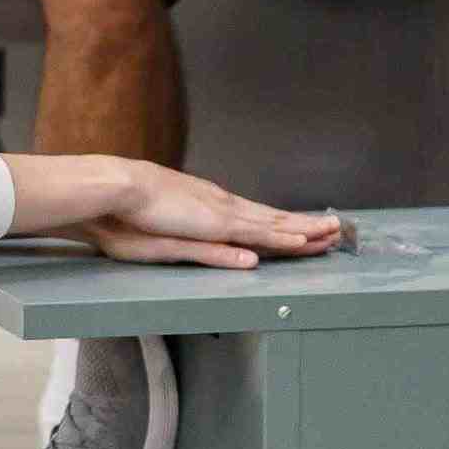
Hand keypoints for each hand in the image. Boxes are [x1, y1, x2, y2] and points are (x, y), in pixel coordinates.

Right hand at [11, 155, 350, 269]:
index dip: (280, 225)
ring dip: (305, 228)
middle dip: (305, 225)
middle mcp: (222, 207)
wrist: (113, 189)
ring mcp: (222, 213)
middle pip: (273, 219)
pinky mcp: (218, 222)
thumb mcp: (166, 244)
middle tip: (335, 228)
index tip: (302, 228)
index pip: (254, 220)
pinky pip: (260, 231)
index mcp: (208, 210)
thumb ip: (202, 252)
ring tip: (333, 232)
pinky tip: (305, 239)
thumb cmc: (125, 218)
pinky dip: (285, 235)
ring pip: (275, 223)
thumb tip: (236, 259)